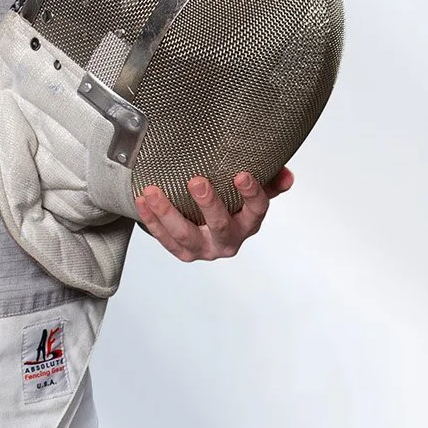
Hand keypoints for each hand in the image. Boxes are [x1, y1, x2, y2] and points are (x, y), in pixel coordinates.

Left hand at [134, 168, 292, 262]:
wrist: (208, 228)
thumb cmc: (232, 205)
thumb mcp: (252, 194)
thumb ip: (270, 182)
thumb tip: (285, 176)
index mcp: (249, 223)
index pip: (257, 210)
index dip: (251, 194)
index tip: (241, 175)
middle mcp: (228, 240)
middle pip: (221, 225)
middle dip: (209, 204)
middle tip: (197, 182)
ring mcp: (204, 249)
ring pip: (185, 235)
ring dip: (168, 212)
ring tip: (153, 192)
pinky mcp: (183, 252)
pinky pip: (164, 239)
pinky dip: (152, 220)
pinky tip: (142, 202)